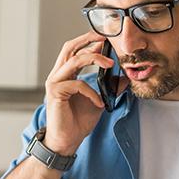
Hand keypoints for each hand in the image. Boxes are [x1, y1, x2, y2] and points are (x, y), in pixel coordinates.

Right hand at [43, 32, 126, 155]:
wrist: (67, 141)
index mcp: (65, 74)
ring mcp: (55, 83)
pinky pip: (78, 84)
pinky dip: (92, 92)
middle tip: (105, 37)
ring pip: (74, 60)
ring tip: (111, 64)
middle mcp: (57, 75)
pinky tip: (99, 103)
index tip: (105, 38)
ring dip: (95, 59)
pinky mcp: (56, 92)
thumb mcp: (99, 101)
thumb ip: (109, 88)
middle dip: (88, 39)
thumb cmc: (77, 122)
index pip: (74, 50)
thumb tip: (124, 78)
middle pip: (70, 47)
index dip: (89, 41)